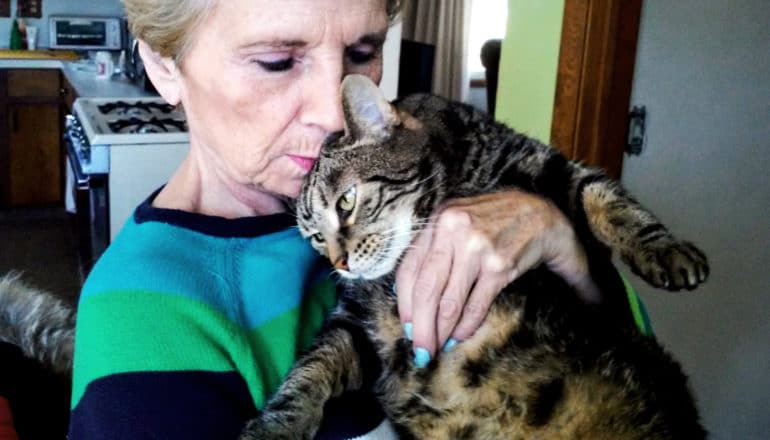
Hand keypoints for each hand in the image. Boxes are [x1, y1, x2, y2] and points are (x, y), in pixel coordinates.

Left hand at [395, 190, 599, 365]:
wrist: (540, 215)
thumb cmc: (492, 221)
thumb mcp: (458, 223)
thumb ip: (433, 250)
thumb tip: (405, 295)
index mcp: (438, 220)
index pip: (409, 270)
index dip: (404, 304)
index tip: (406, 326)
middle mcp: (454, 231)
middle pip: (425, 290)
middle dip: (419, 327)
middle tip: (418, 351)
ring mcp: (477, 248)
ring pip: (449, 302)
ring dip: (440, 332)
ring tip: (435, 349)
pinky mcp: (499, 266)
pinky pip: (475, 306)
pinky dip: (465, 327)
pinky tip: (459, 336)